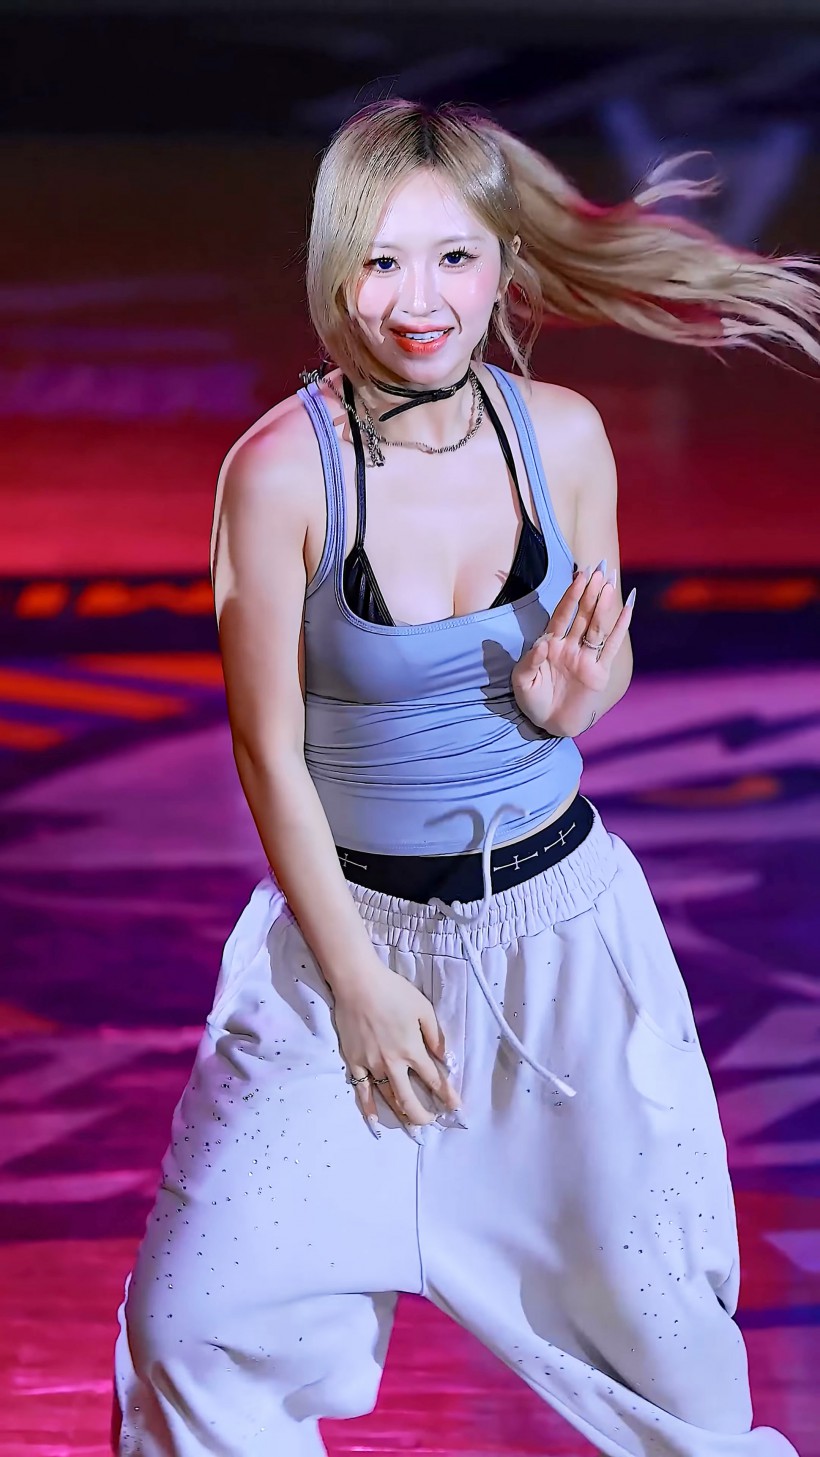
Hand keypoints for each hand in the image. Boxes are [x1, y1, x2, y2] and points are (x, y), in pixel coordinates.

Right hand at [331, 950, 461, 1134]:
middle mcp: (393, 1063)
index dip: (447, 1096)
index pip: (434, 1080)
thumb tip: (444, 1057)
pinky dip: (368, 1107)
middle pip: (410, 1099)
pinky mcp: (354, 1061)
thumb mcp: (423, 1009)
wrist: (357, 984)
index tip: (456, 1108)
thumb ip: (435, 1035)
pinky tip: (374, 1119)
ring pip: (387, 1098)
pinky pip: (361, 1090)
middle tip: (431, 1121)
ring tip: (411, 1126)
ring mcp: (371, 1065)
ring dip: (401, 1115)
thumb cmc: (393, 992)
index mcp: (412, 1050)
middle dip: (423, 1115)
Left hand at [511, 560, 634, 736]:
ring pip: (597, 627)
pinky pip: (611, 646)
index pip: (562, 614)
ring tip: (609, 584)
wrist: (548, 724)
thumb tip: (543, 643)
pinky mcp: (599, 672)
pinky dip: (619, 628)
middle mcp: (570, 646)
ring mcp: (586, 658)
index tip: (579, 576)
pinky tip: (628, 609)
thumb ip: (530, 660)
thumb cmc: (532, 701)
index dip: (570, 596)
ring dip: (603, 606)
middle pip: (582, 615)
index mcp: (551, 644)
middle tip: (598, 569)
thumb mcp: (522, 681)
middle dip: (589, 592)